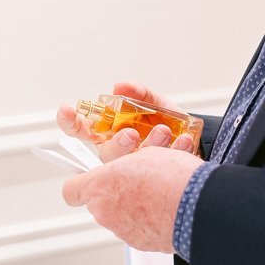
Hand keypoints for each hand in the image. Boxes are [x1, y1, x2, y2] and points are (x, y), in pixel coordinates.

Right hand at [56, 81, 197, 162]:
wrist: (196, 140)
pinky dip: (174, 151)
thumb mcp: (154, 103)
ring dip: (148, 148)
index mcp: (109, 133)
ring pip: (130, 166)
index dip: (69, 121)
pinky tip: (183, 141)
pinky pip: (161, 169)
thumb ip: (138, 93)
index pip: (80, 130)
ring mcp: (134, 168)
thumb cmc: (167, 123)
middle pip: (105, 154)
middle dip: (117, 144)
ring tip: (164, 132)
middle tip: (131, 135)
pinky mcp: (155, 179)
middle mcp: (117, 152)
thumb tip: (122, 86)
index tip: (68, 110)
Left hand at [60, 137, 200, 253]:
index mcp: (99, 185)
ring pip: (120, 216)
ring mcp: (121, 230)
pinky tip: (165, 209)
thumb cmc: (171, 176)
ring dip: (133, 207)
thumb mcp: (145, 154)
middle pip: (100, 203)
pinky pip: (138, 229)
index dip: (80, 183)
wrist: (198, 205)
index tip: (86, 178)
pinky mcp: (139, 244)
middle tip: (136, 181)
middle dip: (115, 192)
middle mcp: (104, 212)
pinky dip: (148, 221)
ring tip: (157, 194)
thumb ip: (127, 164)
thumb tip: (129, 168)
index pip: (72, 190)